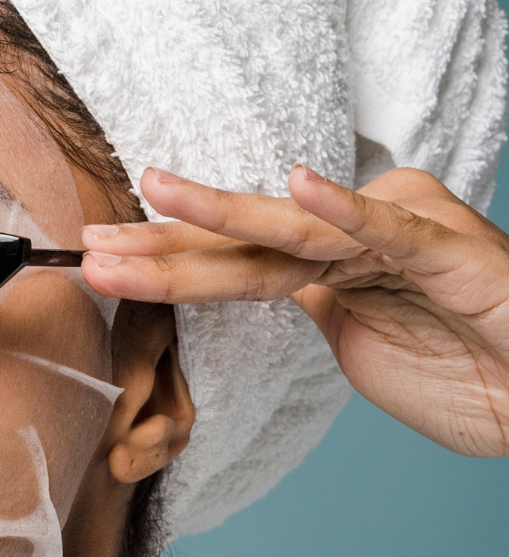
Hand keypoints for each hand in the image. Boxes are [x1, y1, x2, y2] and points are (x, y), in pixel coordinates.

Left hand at [81, 166, 508, 456]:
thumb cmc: (462, 369)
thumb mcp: (358, 339)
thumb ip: (314, 304)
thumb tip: (271, 286)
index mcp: (333, 263)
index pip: (234, 264)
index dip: (168, 264)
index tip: (104, 261)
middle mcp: (356, 239)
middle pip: (246, 243)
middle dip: (165, 245)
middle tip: (94, 242)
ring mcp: (399, 239)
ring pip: (295, 230)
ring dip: (221, 217)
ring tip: (155, 194)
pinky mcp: (447, 253)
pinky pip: (387, 232)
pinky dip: (344, 212)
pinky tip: (295, 187)